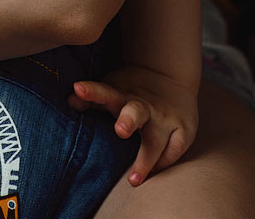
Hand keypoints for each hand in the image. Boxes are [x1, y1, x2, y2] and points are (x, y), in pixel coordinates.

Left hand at [68, 65, 197, 184]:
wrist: (169, 75)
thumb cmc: (131, 91)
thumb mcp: (112, 89)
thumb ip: (92, 99)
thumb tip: (69, 102)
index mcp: (122, 94)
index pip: (104, 92)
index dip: (91, 91)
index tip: (77, 89)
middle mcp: (144, 106)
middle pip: (135, 111)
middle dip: (128, 120)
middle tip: (120, 130)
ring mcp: (165, 118)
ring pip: (156, 140)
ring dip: (145, 159)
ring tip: (132, 179)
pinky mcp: (184, 129)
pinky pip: (175, 150)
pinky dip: (164, 162)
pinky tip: (154, 173)